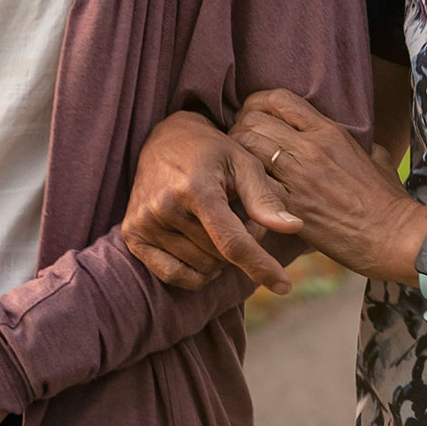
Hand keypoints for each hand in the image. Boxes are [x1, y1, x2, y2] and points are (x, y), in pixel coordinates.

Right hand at [123, 108, 301, 293]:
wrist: (165, 139)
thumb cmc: (212, 152)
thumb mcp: (244, 163)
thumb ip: (265, 198)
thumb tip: (293, 227)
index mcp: (196, 188)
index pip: (232, 243)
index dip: (261, 266)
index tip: (285, 286)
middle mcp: (165, 207)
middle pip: (220, 257)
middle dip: (240, 246)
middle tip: (238, 217)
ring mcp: (144, 223)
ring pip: (200, 269)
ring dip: (218, 256)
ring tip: (216, 224)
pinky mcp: (132, 235)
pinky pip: (174, 276)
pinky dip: (195, 270)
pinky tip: (199, 245)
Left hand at [231, 89, 426, 282]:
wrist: (393, 236)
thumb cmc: (388, 200)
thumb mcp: (378, 158)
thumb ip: (361, 144)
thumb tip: (359, 142)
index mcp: (329, 131)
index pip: (279, 99)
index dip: (258, 103)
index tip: (254, 117)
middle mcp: (310, 148)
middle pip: (254, 119)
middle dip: (239, 127)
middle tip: (239, 144)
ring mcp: (299, 176)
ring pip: (247, 146)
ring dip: (236, 154)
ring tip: (238, 166)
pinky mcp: (290, 206)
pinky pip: (252, 183)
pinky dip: (243, 184)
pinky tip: (244, 192)